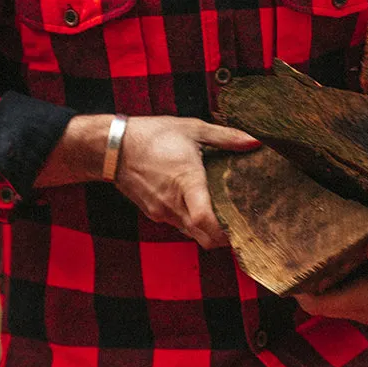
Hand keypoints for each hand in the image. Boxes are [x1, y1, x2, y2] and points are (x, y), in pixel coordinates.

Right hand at [116, 116, 258, 249]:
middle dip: (222, 237)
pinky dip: (190, 221)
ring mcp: (161, 212)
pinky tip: (196, 203)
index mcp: (187, 182)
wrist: (113, 146)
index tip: (241, 226)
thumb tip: (254, 141)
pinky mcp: (153, 213)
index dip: (225, 232)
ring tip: (220, 212)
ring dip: (206, 229)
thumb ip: (225, 137)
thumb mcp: (192, 129)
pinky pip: (177, 225)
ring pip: (191, 233)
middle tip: (238, 223)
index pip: (206, 221)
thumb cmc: (151, 135)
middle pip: (203, 237)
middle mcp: (173, 204)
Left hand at [294, 230, 367, 323]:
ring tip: (304, 262)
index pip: (325, 304)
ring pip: (330, 305)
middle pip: (322, 307)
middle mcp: (365, 310)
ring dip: (316, 289)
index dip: (304, 294)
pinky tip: (325, 267)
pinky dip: (329, 289)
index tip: (289, 276)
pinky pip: (340, 302)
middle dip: (305, 289)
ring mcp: (367, 311)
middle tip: (292, 262)